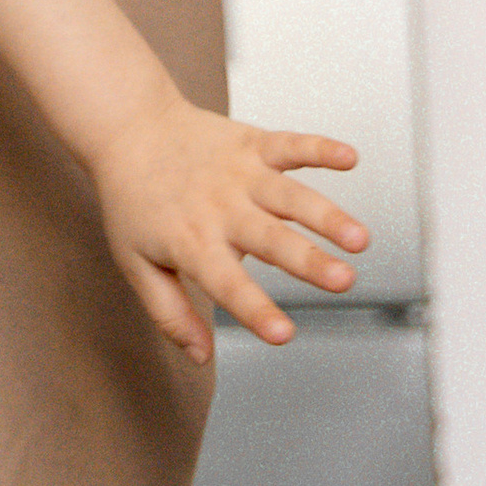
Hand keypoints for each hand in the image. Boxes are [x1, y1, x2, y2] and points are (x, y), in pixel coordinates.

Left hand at [89, 100, 365, 361]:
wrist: (126, 128)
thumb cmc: (133, 200)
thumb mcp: (136, 263)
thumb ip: (170, 313)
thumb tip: (200, 357)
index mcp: (191, 242)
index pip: (227, 283)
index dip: (255, 309)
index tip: (284, 334)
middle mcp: (220, 208)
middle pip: (270, 238)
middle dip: (309, 260)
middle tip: (344, 281)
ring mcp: (239, 173)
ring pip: (288, 195)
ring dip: (327, 214)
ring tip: (359, 238)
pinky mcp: (252, 144)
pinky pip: (289, 144)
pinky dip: (319, 148)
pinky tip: (349, 158)